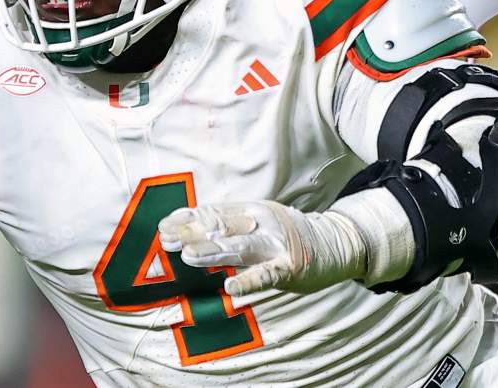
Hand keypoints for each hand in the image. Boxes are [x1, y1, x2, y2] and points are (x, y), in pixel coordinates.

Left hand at [157, 200, 367, 295]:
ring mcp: (275, 245)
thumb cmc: (284, 234)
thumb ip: (223, 223)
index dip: (188, 219)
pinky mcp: (289, 267)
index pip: (213, 212)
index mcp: (249, 210)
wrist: (334, 242)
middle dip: (193, 234)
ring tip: (189, 255)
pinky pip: (266, 276)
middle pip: (222, 228)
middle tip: (167, 240)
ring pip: (240, 248)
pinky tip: (230, 288)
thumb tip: (183, 226)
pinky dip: (248, 282)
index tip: (162, 226)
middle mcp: (260, 223)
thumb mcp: (255, 221)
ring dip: (214, 251)